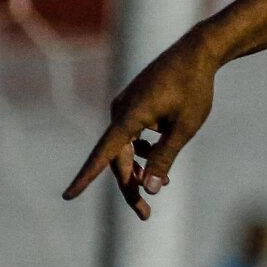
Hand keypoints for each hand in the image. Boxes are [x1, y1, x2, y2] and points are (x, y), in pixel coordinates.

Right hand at [64, 33, 220, 217]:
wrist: (198, 52)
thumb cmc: (194, 89)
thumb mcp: (184, 128)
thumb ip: (164, 159)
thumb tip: (149, 189)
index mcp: (129, 116)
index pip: (103, 154)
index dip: (86, 177)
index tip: (68, 196)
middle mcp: (120, 111)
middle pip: (118, 159)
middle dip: (131, 186)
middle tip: (145, 214)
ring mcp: (125, 107)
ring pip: (125, 149)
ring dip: (139, 169)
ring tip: (163, 184)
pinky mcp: (133, 105)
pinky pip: (131, 135)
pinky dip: (143, 151)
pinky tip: (160, 156)